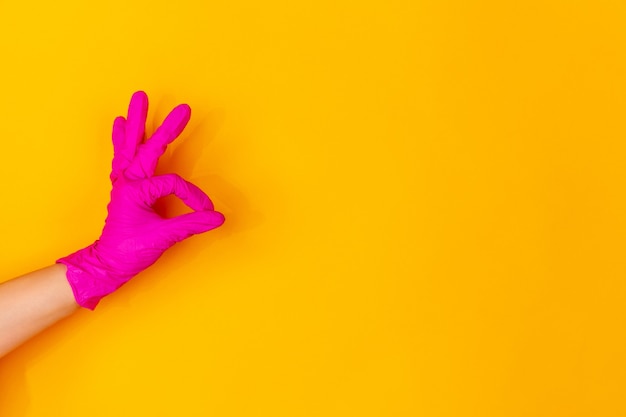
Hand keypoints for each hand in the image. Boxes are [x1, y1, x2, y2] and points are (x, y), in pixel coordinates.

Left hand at [57, 91, 224, 309]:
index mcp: (136, 190)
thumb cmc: (130, 251)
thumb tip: (217, 217)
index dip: (192, 196)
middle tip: (183, 108)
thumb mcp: (163, 237)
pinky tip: (120, 125)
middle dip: (167, 127)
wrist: (108, 264)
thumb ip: (192, 224)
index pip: (173, 183)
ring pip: (131, 145)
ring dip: (137, 122)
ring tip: (138, 100)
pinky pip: (122, 156)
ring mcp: (123, 182)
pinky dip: (123, 140)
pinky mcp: (123, 187)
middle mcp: (127, 181)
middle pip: (148, 147)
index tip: (205, 211)